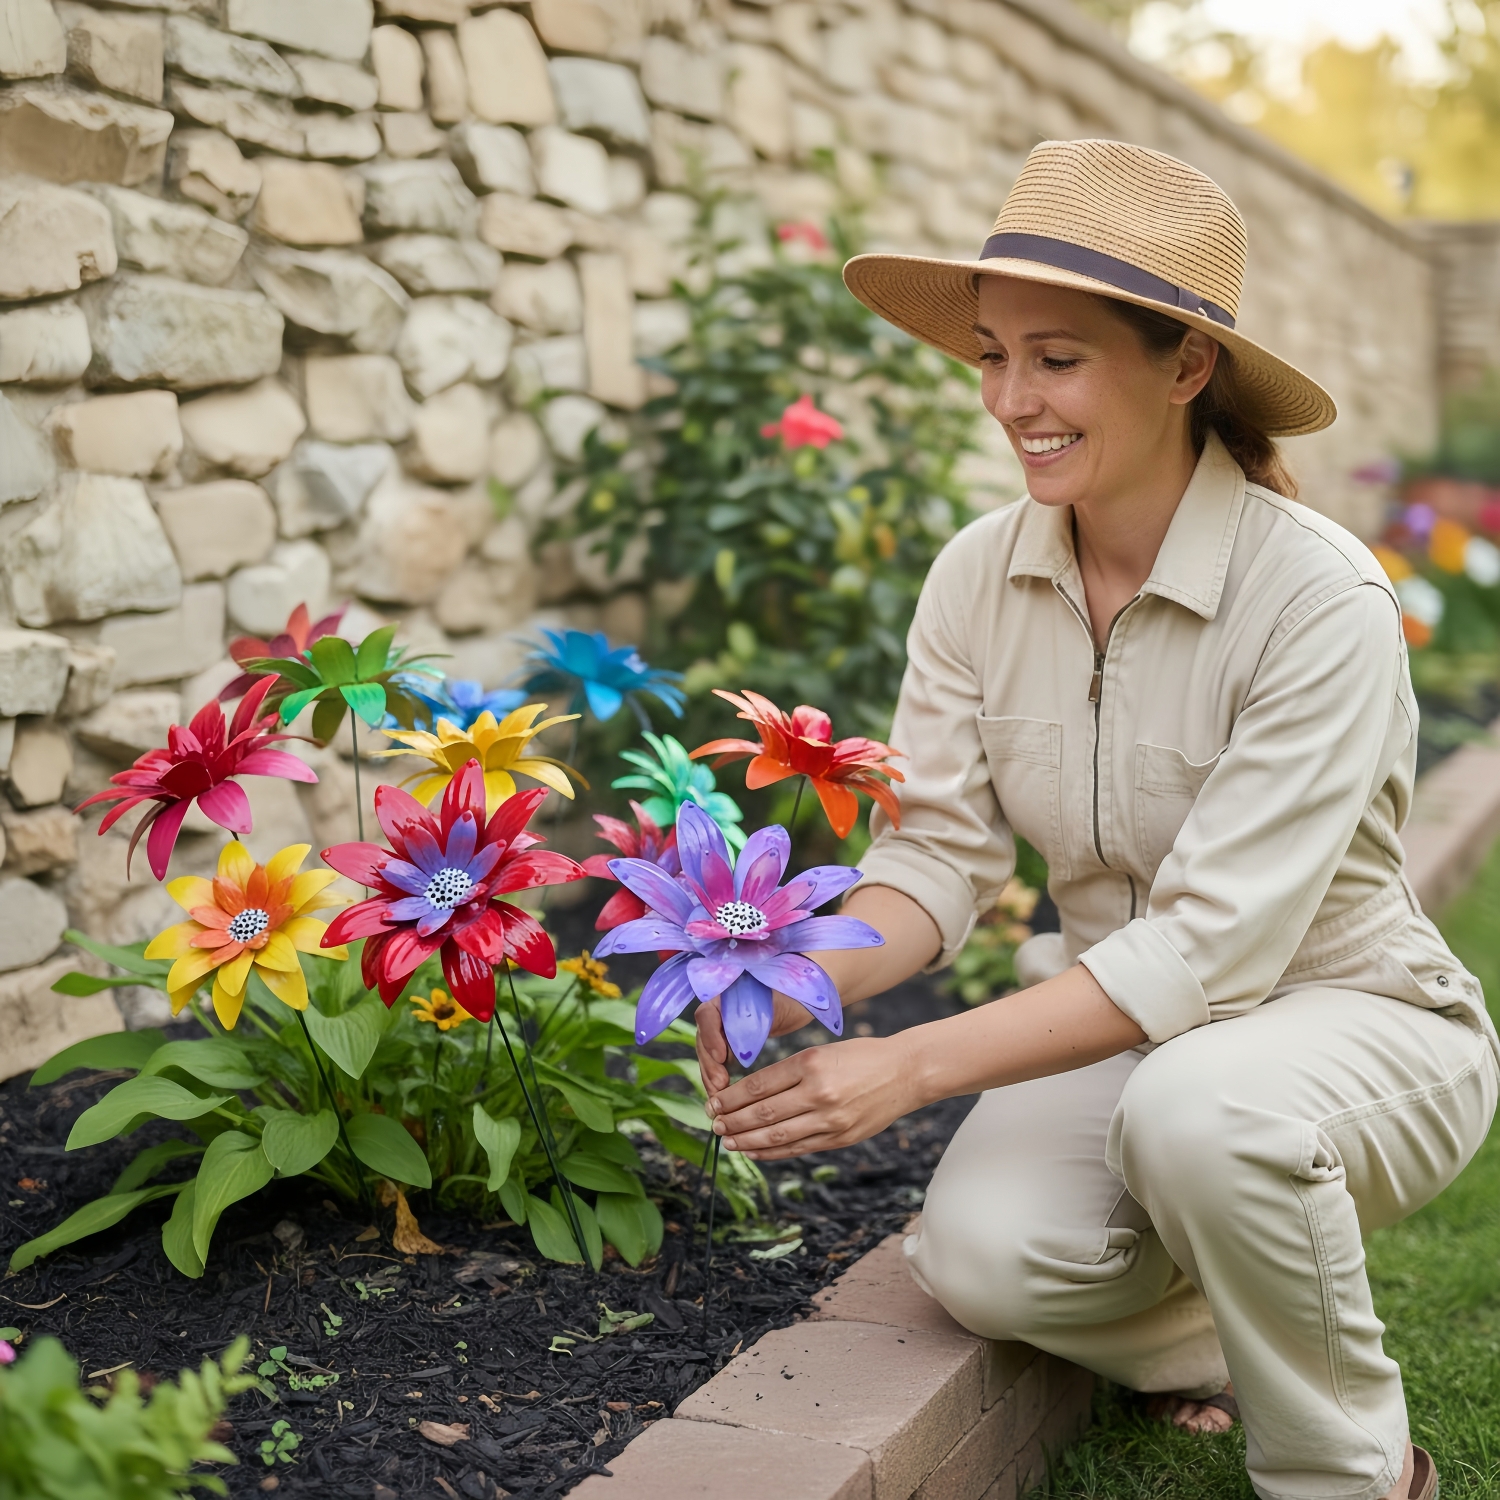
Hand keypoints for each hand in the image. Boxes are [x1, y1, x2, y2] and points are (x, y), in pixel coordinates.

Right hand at [695, 991, 813, 1095]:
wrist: (796, 999)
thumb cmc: (788, 997)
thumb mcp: (773, 1004)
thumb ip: (755, 1018)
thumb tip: (743, 1045)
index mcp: (722, 995)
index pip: (705, 1015)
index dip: (710, 1037)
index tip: (721, 1056)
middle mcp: (716, 1010)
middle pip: (703, 1039)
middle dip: (709, 1065)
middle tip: (719, 1086)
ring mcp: (719, 1028)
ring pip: (708, 1054)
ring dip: (711, 1076)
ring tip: (719, 1096)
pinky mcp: (728, 1044)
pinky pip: (717, 1062)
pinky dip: (719, 1078)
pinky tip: (724, 1094)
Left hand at [705, 1035, 918, 1160]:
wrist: (905, 1073)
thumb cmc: (860, 1056)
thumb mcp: (822, 1052)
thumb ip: (789, 1071)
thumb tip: (749, 1094)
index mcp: (811, 1063)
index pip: (758, 1085)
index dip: (731, 1098)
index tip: (714, 1102)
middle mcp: (819, 1092)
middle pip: (763, 1113)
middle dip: (732, 1121)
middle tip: (712, 1123)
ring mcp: (830, 1119)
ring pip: (777, 1136)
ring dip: (746, 1141)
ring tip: (727, 1141)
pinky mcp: (840, 1138)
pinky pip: (798, 1149)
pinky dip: (772, 1152)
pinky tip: (754, 1151)